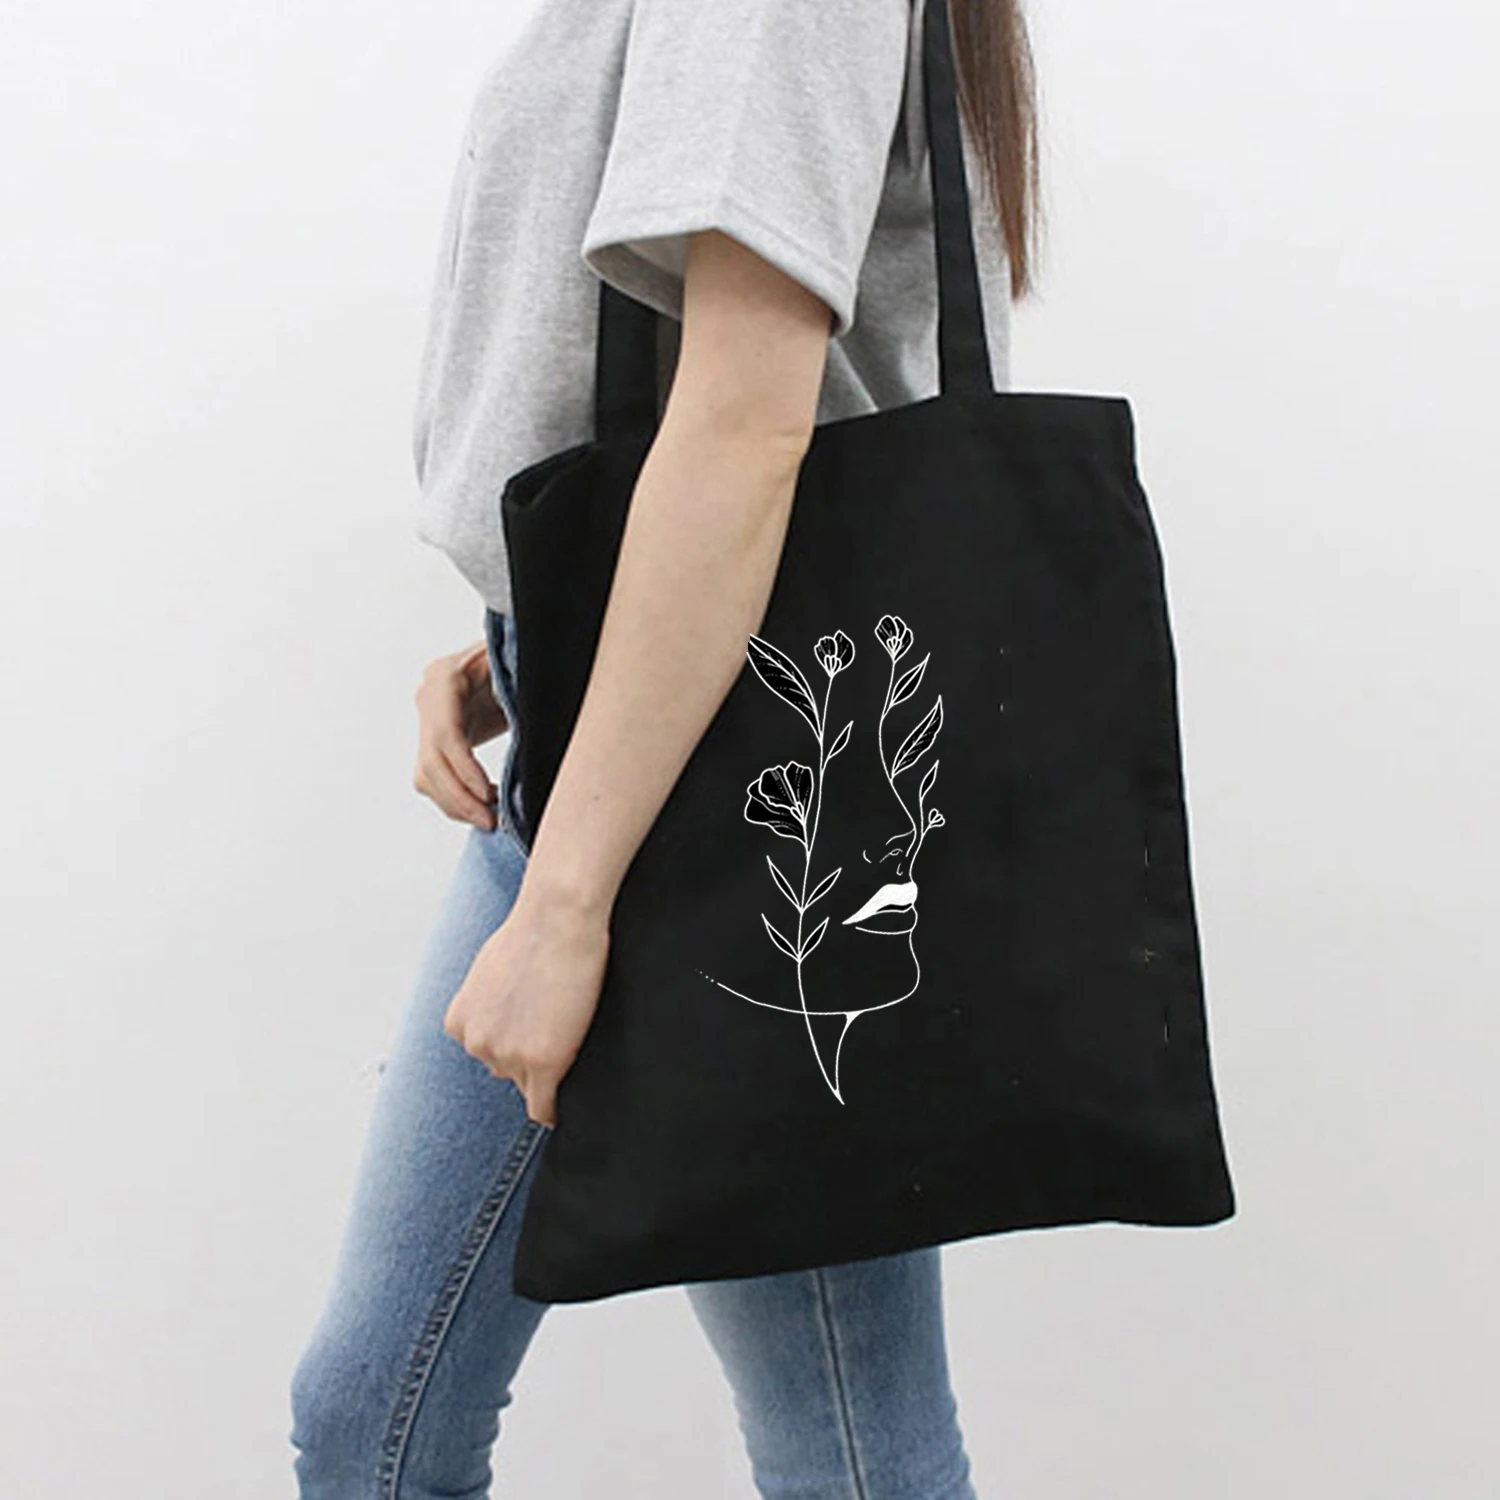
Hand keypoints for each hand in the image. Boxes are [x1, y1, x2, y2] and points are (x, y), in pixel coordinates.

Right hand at [413, 641, 508, 828]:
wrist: (507, 655)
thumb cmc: (519, 659)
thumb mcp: (521, 668)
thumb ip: (521, 689)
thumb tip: (539, 717)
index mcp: (446, 676)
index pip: (446, 734)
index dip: (465, 769)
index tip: (488, 795)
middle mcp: (428, 697)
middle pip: (430, 762)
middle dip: (459, 798)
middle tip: (489, 821)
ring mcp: (427, 718)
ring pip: (426, 776)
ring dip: (456, 804)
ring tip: (488, 818)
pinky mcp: (435, 738)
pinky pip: (434, 778)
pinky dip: (456, 798)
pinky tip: (482, 805)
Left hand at [443, 882, 611, 1125]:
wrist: (558, 918)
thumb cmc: (531, 932)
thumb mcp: (490, 971)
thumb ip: (490, 1005)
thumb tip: (507, 1022)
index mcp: (459, 1023)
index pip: (487, 1054)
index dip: (515, 1044)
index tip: (535, 1035)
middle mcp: (476, 1044)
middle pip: (507, 1070)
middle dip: (529, 1057)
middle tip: (556, 1028)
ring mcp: (508, 1055)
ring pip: (531, 1085)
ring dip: (548, 1071)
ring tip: (569, 1034)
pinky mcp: (543, 1062)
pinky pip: (544, 1108)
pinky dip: (554, 1113)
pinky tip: (565, 1109)